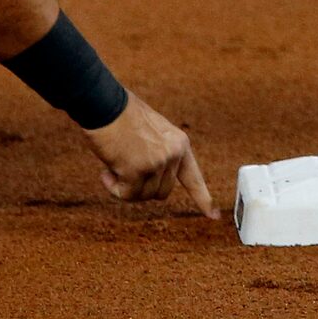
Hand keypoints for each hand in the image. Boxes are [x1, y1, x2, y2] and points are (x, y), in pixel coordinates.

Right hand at [80, 94, 216, 217]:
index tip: (213, 216)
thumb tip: (154, 183)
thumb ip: (160, 153)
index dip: (203, 198)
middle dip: (142, 188)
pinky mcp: (137, 170)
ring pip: (142, 195)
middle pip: (161, 192)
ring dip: (126, 187)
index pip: (194, 177)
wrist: (104, 103)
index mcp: (180, 143)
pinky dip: (114, 188)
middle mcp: (173, 154)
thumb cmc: (122, 115)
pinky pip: (127, 194)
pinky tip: (106, 172)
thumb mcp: (153, 131)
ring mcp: (157, 163)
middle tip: (124, 172)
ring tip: (113, 167)